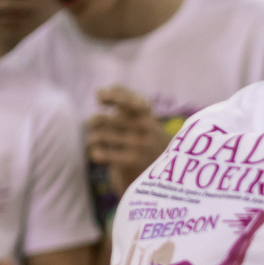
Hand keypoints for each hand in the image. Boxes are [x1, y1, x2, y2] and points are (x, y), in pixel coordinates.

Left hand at [85, 86, 172, 200]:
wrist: (171, 173)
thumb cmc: (148, 140)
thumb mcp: (143, 118)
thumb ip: (124, 100)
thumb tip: (99, 91)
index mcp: (146, 113)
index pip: (125, 97)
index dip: (109, 96)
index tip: (100, 99)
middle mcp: (143, 126)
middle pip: (103, 119)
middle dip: (94, 122)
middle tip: (92, 125)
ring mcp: (138, 144)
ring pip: (100, 136)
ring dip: (93, 138)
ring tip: (93, 141)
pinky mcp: (132, 162)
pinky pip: (104, 154)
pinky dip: (96, 153)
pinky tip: (97, 155)